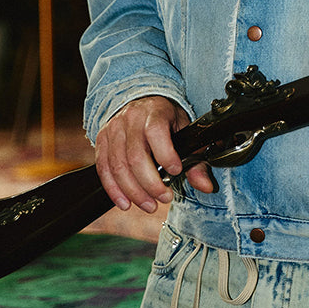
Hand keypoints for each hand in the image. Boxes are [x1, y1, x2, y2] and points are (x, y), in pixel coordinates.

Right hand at [95, 94, 215, 212]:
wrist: (141, 102)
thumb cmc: (165, 118)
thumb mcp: (184, 129)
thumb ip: (195, 159)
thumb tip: (206, 187)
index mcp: (155, 112)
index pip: (156, 133)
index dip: (166, 156)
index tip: (176, 171)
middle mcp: (131, 119)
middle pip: (136, 157)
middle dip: (151, 184)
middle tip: (165, 198)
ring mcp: (114, 130)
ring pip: (118, 166)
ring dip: (134, 192)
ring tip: (149, 205)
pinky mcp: (102, 141)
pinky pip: (104, 170)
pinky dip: (114, 190)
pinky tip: (125, 203)